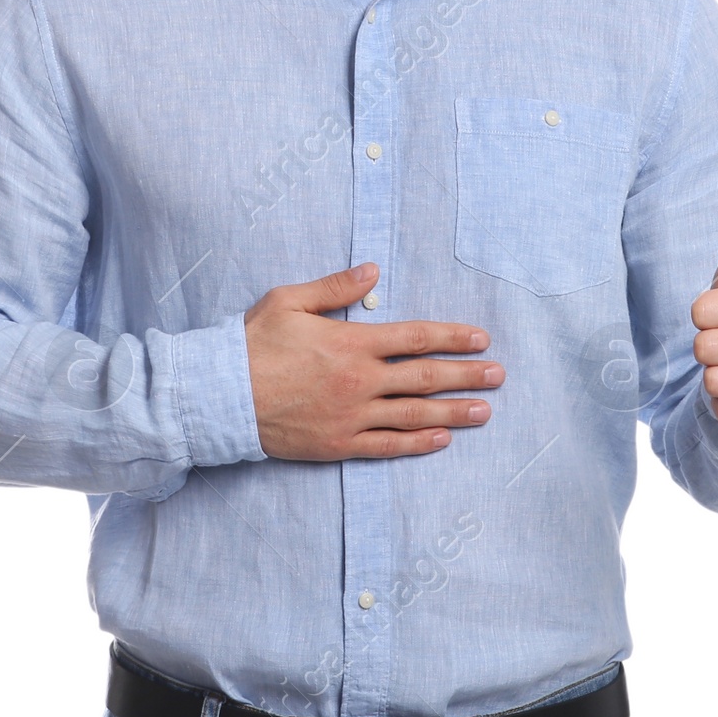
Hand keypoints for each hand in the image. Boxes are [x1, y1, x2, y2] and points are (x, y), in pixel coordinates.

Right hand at [244, 263, 502, 460]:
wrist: (219, 396)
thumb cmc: (251, 344)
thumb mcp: (289, 300)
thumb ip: (335, 287)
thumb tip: (373, 270)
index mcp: (351, 342)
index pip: (415, 338)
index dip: (452, 337)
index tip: (480, 338)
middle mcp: (359, 380)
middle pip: (425, 378)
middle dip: (466, 375)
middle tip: (498, 375)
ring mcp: (351, 416)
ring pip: (414, 414)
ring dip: (453, 412)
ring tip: (484, 411)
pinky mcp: (338, 444)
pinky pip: (387, 446)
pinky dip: (417, 443)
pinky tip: (441, 440)